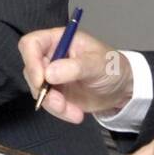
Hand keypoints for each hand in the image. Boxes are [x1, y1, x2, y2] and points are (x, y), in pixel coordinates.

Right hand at [17, 27, 133, 123]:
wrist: (122, 89)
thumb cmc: (111, 67)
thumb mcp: (97, 64)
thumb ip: (74, 67)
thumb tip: (48, 74)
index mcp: (58, 40)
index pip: (31, 43)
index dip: (31, 61)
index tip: (41, 81)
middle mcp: (51, 55)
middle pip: (31, 69)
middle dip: (43, 90)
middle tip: (60, 103)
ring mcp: (51, 75)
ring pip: (38, 90)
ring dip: (53, 105)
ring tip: (75, 113)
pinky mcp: (55, 92)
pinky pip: (48, 103)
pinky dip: (60, 112)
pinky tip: (77, 115)